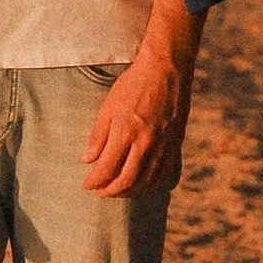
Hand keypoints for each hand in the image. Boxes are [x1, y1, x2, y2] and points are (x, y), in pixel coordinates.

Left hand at [83, 45, 190, 202]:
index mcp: (125, 132)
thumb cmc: (134, 84)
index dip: (95, 182)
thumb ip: (98, 136)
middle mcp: (145, 143)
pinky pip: (164, 174)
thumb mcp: (108, 106)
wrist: (166, 70)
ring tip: (118, 190)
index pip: (107, 169)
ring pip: (146, 181)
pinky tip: (141, 184)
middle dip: (110, 191)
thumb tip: (88, 160)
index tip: (87, 185)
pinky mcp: (175, 144)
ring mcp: (163, 145)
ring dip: (130, 191)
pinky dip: (151, 184)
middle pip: (126, 181)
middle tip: (101, 192)